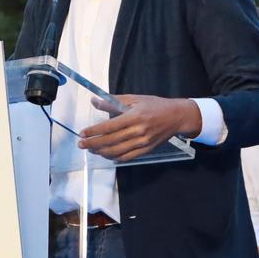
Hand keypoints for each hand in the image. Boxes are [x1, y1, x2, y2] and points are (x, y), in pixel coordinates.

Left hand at [78, 95, 201, 161]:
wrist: (176, 117)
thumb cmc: (155, 105)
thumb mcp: (135, 99)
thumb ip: (113, 101)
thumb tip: (95, 101)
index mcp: (134, 116)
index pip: (109, 126)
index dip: (94, 131)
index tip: (82, 133)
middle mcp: (138, 131)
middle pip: (110, 141)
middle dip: (93, 143)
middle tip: (81, 144)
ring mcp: (143, 142)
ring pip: (117, 151)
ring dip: (101, 152)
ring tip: (91, 149)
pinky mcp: (146, 150)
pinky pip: (127, 157)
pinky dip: (114, 158)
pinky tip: (106, 155)